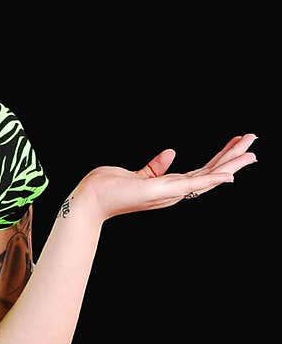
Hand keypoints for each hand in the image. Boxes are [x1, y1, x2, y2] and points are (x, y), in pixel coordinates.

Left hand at [78, 133, 257, 222]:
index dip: (222, 159)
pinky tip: (228, 174)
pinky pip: (193, 185)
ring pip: (208, 178)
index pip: (202, 172)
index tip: (238, 145)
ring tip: (251, 153)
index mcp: (169, 186)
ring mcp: (170, 193)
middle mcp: (173, 192)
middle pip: (211, 174)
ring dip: (231, 166)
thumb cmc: (108, 188)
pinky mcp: (162, 191)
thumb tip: (171, 152)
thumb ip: (155, 167)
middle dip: (234, 159)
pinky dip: (212, 180)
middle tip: (254, 143)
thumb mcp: (137, 173)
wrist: (90, 199)